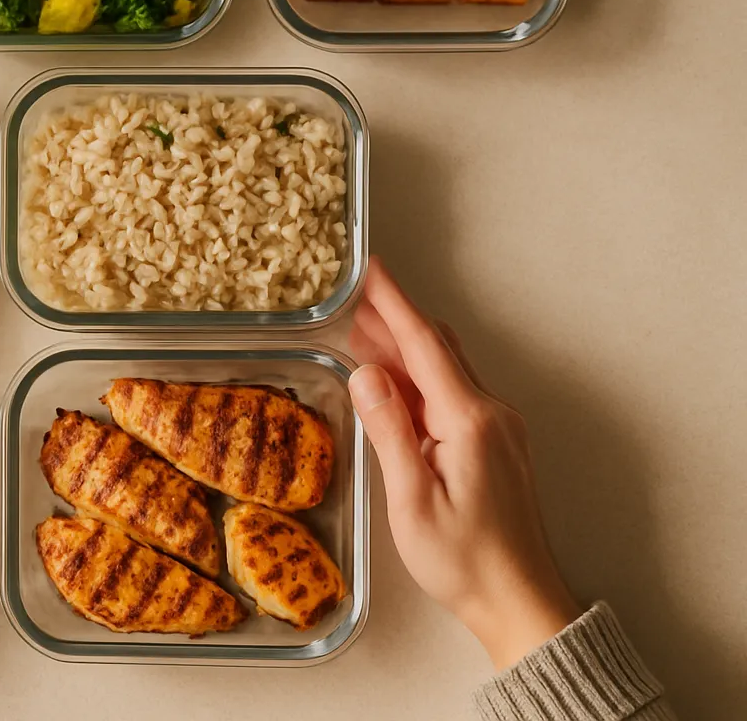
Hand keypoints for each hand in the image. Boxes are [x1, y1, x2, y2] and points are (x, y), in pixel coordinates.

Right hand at [348, 257, 579, 669]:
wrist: (519, 601)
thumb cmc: (463, 560)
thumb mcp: (412, 499)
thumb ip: (389, 430)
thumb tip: (365, 373)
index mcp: (469, 421)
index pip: (425, 344)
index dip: (393, 303)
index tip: (369, 269)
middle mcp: (490, 414)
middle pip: (437, 348)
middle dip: (393, 319)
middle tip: (351, 300)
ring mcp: (496, 428)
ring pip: (445, 369)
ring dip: (403, 349)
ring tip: (360, 334)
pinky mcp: (494, 445)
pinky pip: (452, 394)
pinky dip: (418, 378)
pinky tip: (393, 383)